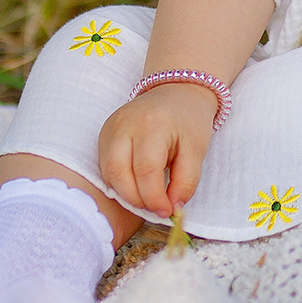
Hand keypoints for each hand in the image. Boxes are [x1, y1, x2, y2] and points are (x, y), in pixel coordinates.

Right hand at [98, 81, 218, 215]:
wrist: (176, 91)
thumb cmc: (189, 120)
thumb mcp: (197, 150)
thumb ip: (186, 181)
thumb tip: (173, 208)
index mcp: (152, 124)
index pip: (146, 170)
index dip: (154, 198)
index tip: (167, 211)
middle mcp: (125, 124)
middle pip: (119, 173)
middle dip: (136, 199)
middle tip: (155, 208)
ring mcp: (110, 127)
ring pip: (108, 172)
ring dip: (126, 193)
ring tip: (147, 198)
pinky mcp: (104, 133)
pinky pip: (105, 166)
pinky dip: (119, 182)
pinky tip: (136, 184)